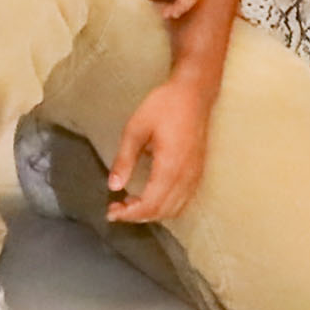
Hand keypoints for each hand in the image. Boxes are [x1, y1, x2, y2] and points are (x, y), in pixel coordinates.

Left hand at [102, 64, 216, 226]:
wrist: (193, 93)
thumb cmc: (164, 106)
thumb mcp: (136, 128)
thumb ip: (124, 159)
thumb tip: (113, 186)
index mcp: (170, 166)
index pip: (150, 204)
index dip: (129, 214)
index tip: (111, 212)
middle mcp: (186, 176)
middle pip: (162, 211)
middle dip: (137, 216)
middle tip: (116, 208)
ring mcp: (195, 176)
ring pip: (174, 209)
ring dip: (152, 213)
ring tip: (130, 203)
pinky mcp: (198, 172)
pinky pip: (184, 200)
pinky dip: (166, 206)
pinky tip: (151, 197)